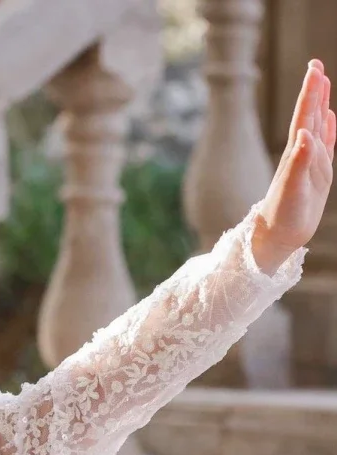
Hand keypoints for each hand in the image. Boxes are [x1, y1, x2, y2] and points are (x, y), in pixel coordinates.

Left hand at [254, 59, 334, 272]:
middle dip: (314, 90)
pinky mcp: (317, 175)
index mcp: (296, 154)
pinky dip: (329, 130)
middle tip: (316, 64)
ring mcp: (310, 163)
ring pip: (318, 127)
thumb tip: (305, 133)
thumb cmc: (282, 216)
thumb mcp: (291, 189)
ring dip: (321, 105)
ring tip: (324, 83)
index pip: (304, 117)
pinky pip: (326, 146)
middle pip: (309, 116)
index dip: (309, 93)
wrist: (276, 237)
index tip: (314, 68)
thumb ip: (298, 162)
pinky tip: (330, 118)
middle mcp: (302, 154)